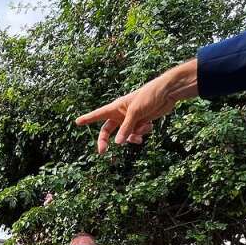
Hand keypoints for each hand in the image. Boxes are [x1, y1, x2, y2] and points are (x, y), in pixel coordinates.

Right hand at [75, 59, 197, 152]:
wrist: (168, 92)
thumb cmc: (149, 96)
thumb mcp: (136, 113)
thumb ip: (126, 128)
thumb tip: (117, 143)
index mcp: (116, 107)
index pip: (98, 114)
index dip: (87, 119)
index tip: (77, 122)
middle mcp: (121, 114)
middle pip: (109, 130)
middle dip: (106, 141)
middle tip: (102, 152)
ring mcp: (131, 119)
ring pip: (125, 135)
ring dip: (132, 137)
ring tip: (142, 133)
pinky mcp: (142, 122)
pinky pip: (137, 133)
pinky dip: (143, 133)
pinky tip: (150, 125)